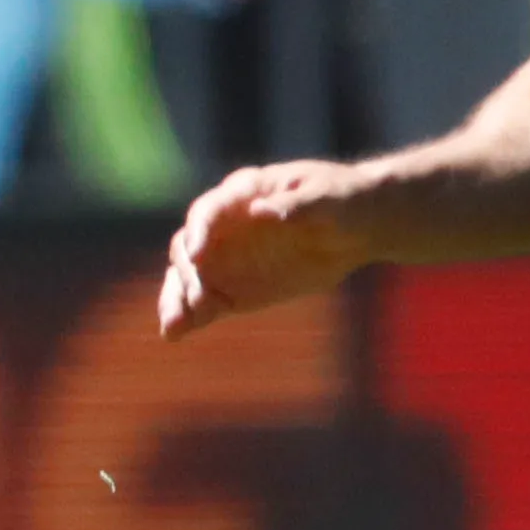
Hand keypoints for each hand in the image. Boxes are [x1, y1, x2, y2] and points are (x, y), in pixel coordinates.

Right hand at [157, 161, 380, 339]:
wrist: (357, 229)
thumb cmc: (344, 202)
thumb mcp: (328, 198)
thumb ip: (295, 205)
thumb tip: (259, 212)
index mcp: (243, 193)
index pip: (209, 211)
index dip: (199, 231)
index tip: (198, 254)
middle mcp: (225, 225)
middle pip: (188, 247)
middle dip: (188, 273)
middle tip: (199, 300)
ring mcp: (226, 258)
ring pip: (188, 278)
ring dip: (176, 300)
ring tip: (172, 327)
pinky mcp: (234, 288)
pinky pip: (205, 303)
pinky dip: (189, 318)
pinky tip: (174, 335)